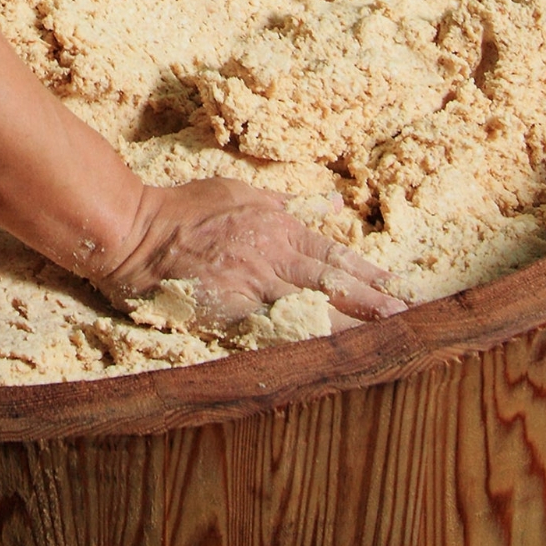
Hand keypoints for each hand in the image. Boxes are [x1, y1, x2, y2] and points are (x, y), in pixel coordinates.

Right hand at [95, 178, 406, 335]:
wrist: (139, 235)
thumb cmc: (183, 210)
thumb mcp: (237, 192)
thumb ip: (283, 202)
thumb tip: (328, 204)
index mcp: (276, 225)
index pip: (331, 252)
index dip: (364, 271)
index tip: (394, 285)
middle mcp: (274, 254)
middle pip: (333, 281)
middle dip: (373, 300)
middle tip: (407, 316)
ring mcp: (256, 283)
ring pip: (315, 305)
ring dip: (353, 322)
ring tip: (385, 336)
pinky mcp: (236, 310)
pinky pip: (279, 327)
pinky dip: (309, 339)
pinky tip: (332, 353)